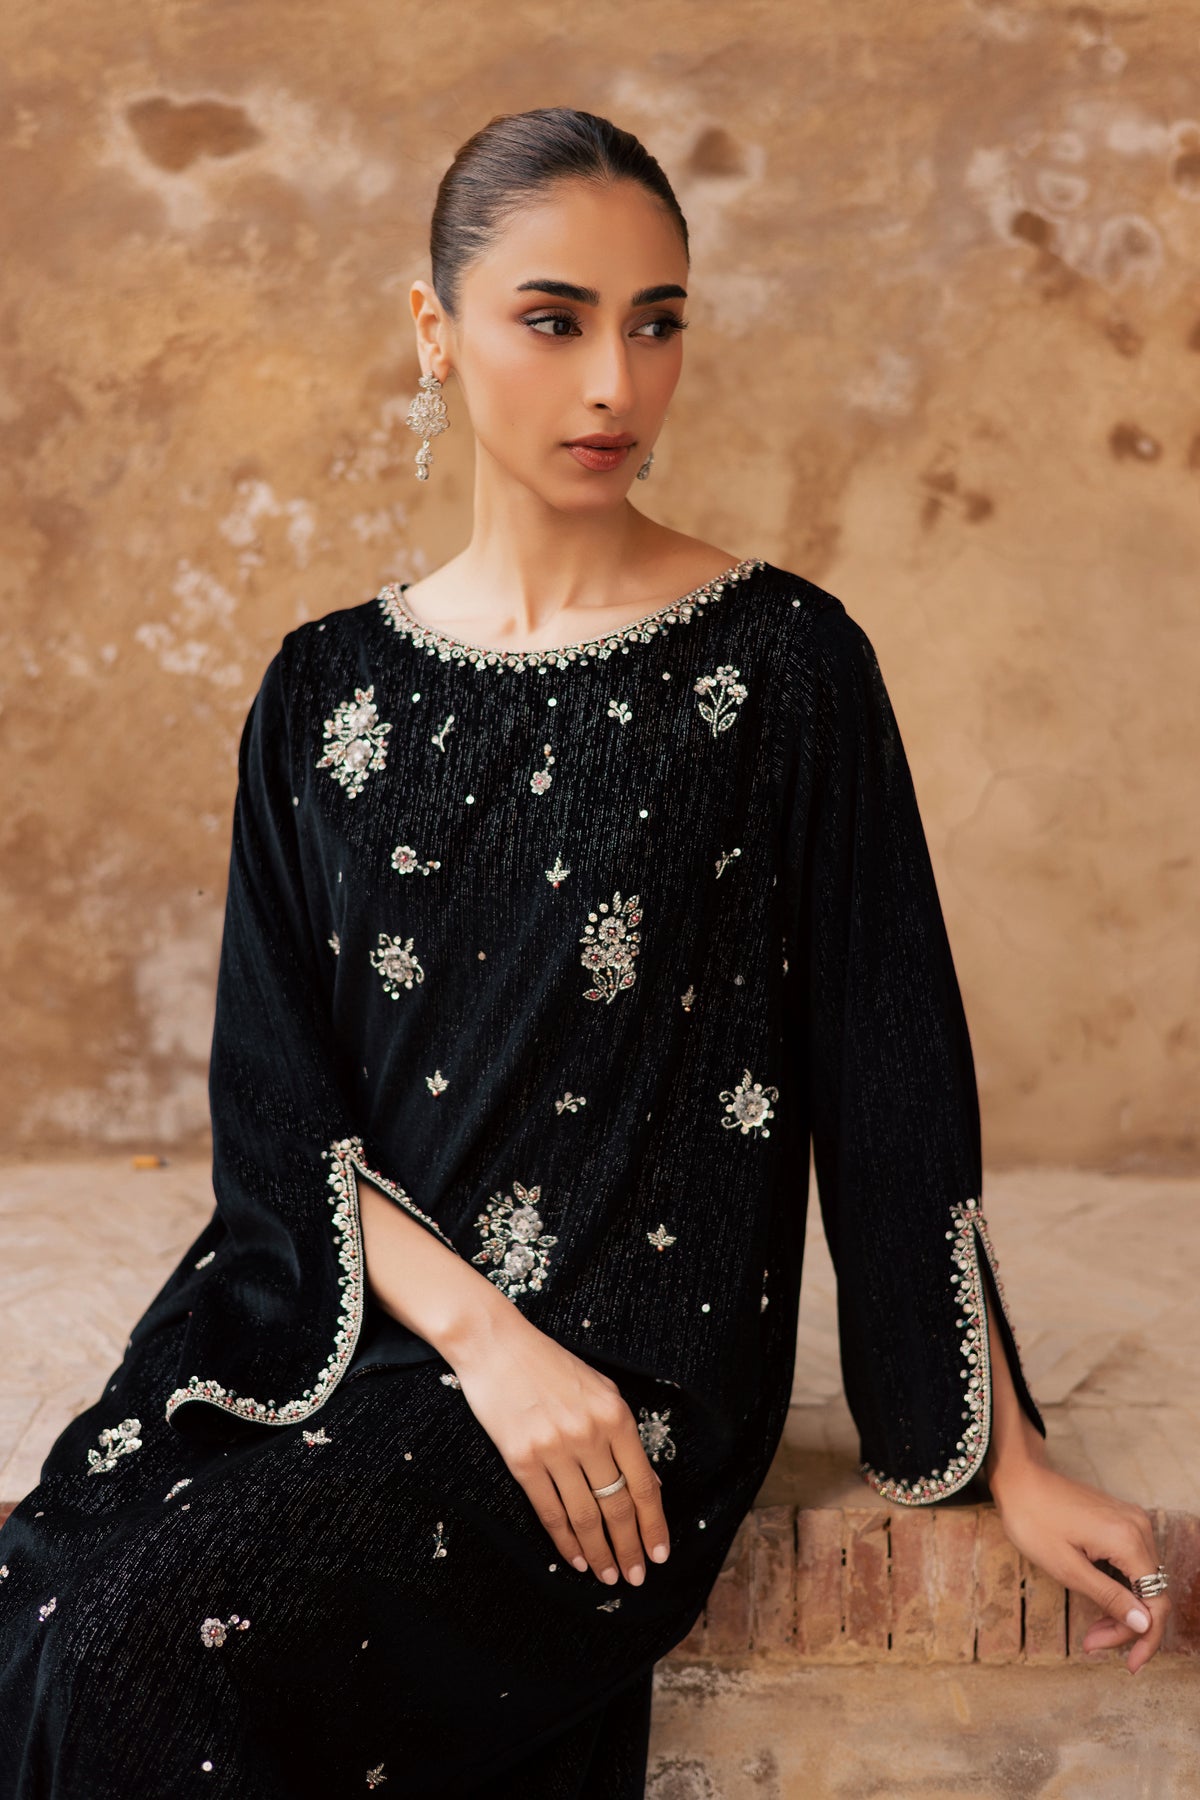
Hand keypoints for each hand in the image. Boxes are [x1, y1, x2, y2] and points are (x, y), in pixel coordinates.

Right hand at [449, 1310, 670, 1587]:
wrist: (497, 1345)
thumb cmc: (551, 1365)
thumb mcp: (601, 1389)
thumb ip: (624, 1434)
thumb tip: (647, 1484)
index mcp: (616, 1415)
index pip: (644, 1484)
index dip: (654, 1525)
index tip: (660, 1554)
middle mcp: (590, 1435)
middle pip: (617, 1506)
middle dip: (630, 1548)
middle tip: (636, 1577)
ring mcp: (555, 1449)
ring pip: (585, 1516)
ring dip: (600, 1552)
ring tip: (609, 1575)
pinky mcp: (522, 1460)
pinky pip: (549, 1511)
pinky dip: (565, 1540)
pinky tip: (576, 1558)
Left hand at [989, 1456, 1170, 1672]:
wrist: (1019, 1477)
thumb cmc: (1033, 1520)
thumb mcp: (1066, 1568)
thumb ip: (1108, 1597)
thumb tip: (1144, 1625)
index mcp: (1128, 1540)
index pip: (1156, 1603)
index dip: (1146, 1639)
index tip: (1128, 1665)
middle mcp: (1139, 1528)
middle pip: (1151, 1594)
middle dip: (1127, 1627)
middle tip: (1094, 1644)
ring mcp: (1131, 1521)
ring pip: (1142, 1581)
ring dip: (1122, 1610)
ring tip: (1092, 1631)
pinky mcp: (1121, 1520)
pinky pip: (1131, 1563)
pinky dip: (1118, 1588)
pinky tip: (1097, 1602)